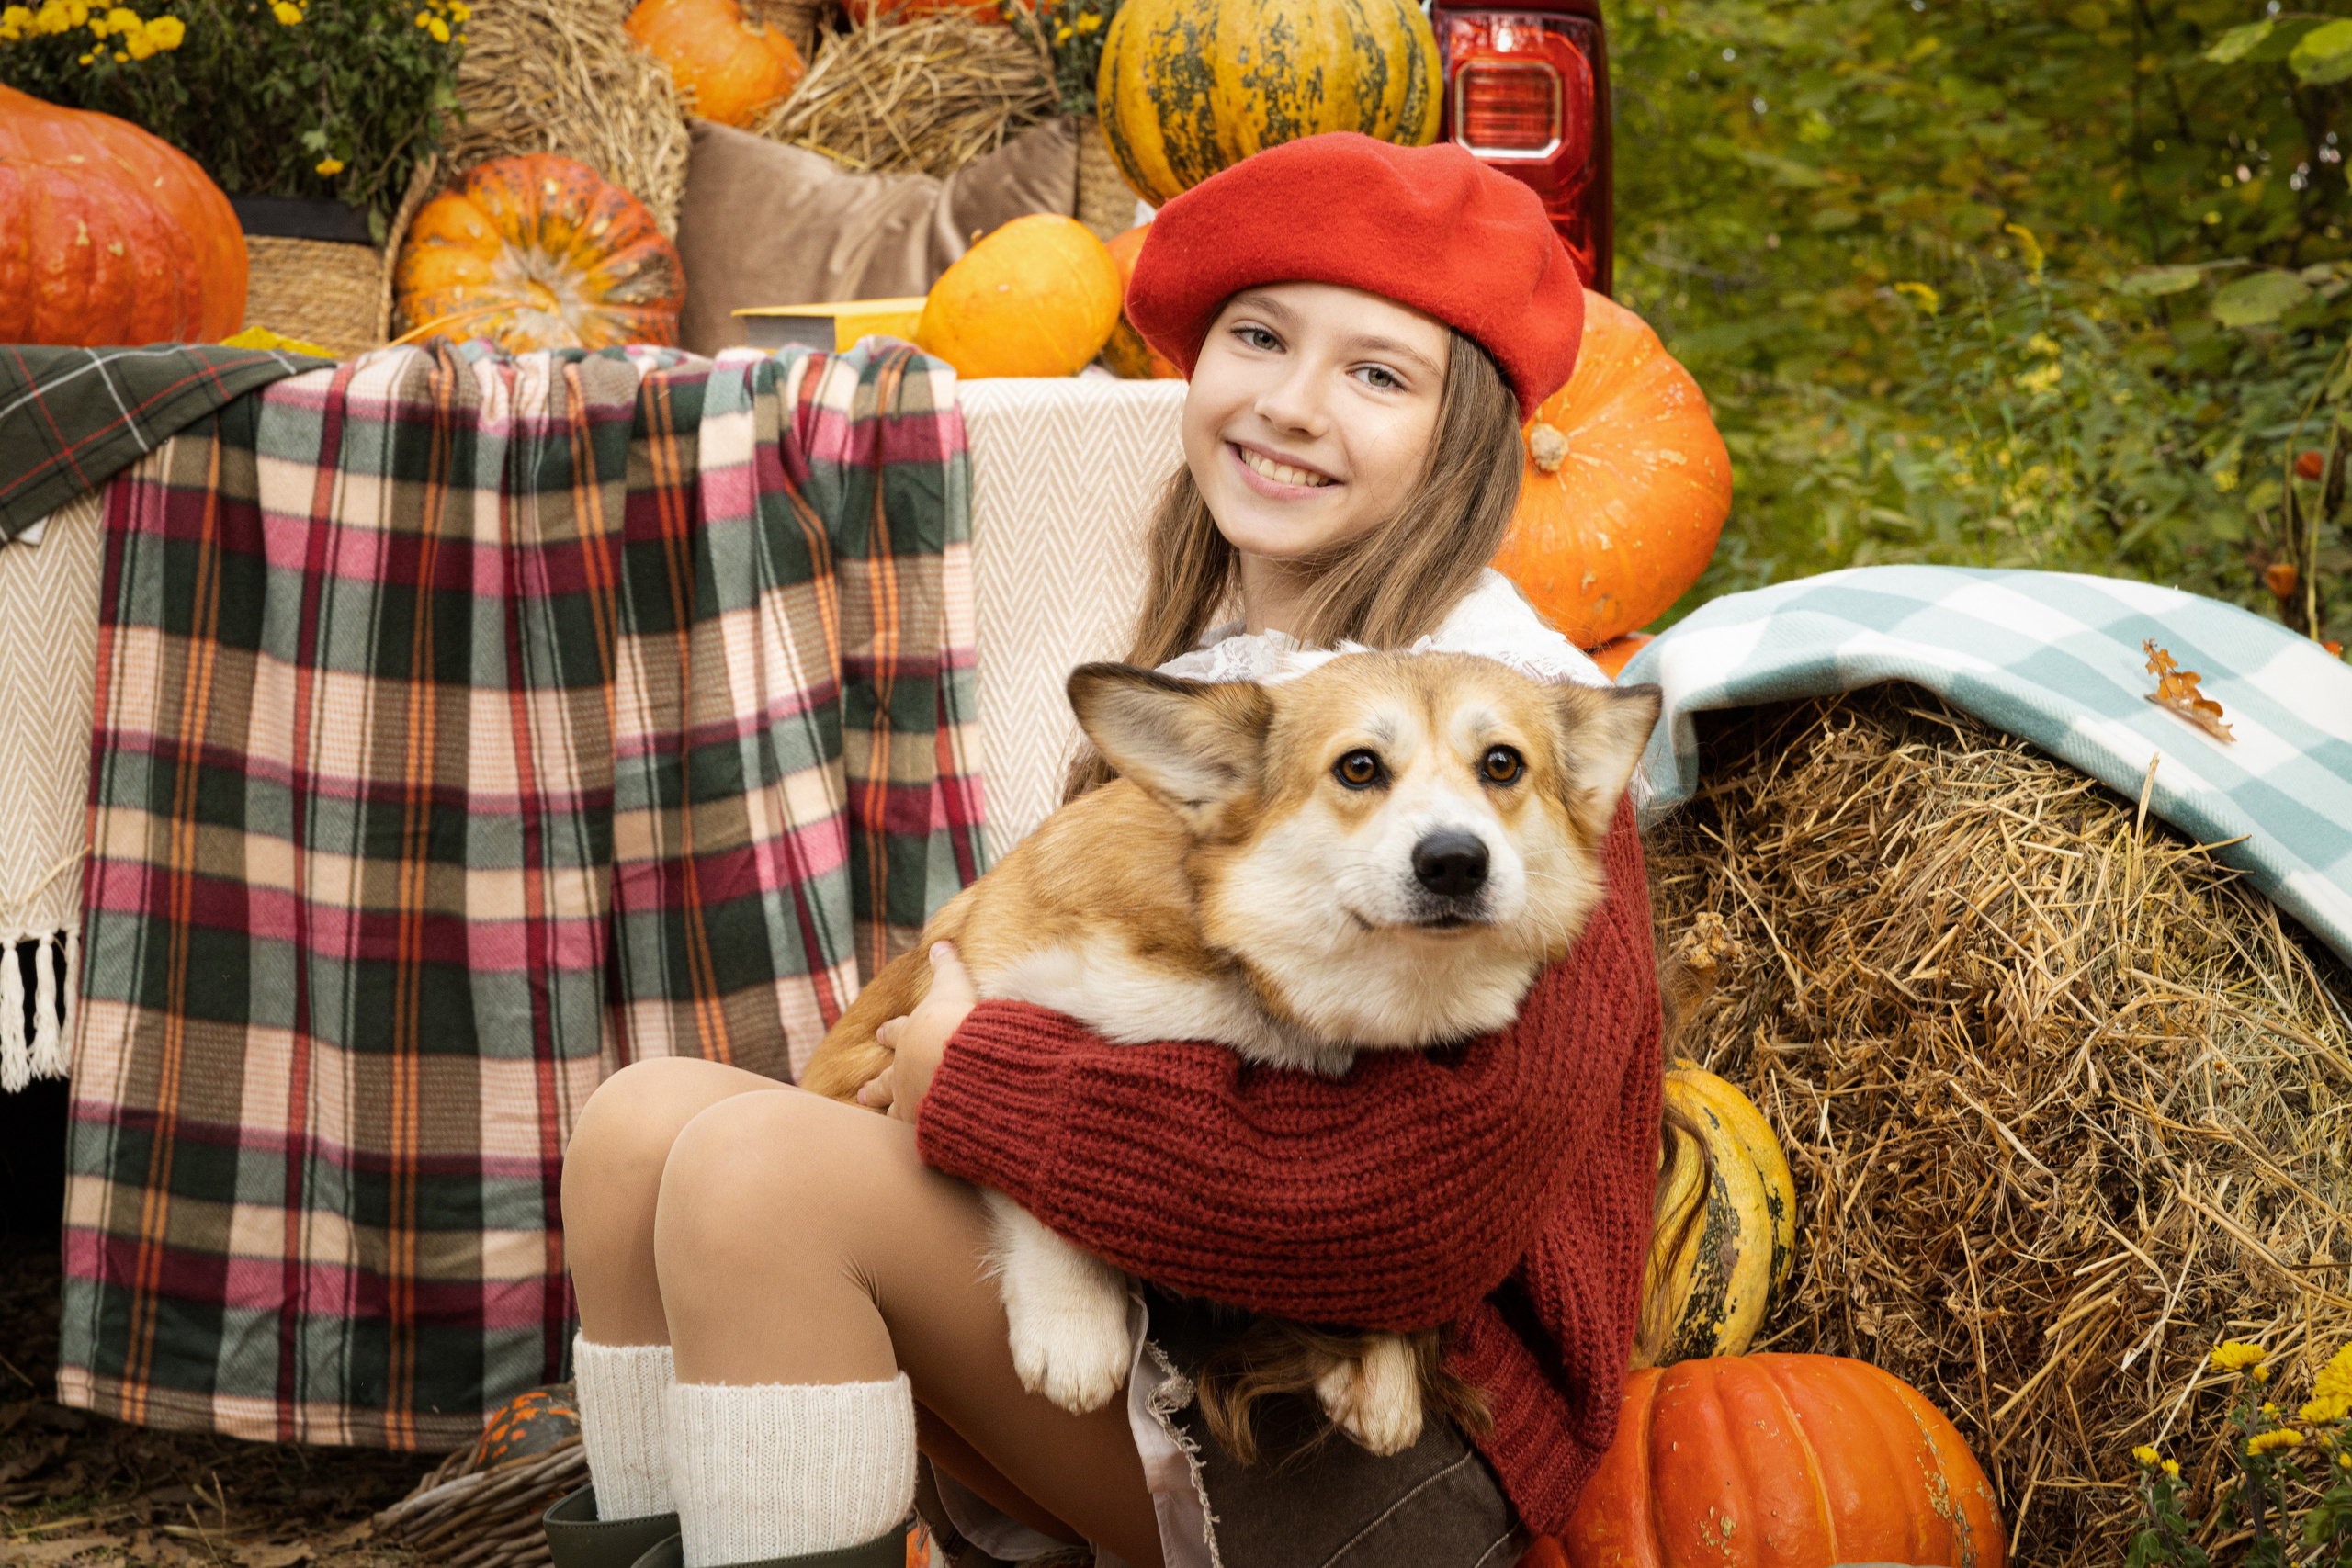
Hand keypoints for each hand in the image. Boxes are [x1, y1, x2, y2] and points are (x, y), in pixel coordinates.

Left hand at [856, 942, 977, 1124]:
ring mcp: (913, 1103)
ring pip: (895, 1113)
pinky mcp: (928, 1129)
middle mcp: (904, 1073)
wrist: (961, 1062)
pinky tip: (918, 1149)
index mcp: (910, 1038)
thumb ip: (947, 965)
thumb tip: (940, 942)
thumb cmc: (955, 1022)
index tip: (879, 1033)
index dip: (889, 1033)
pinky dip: (918, 1141)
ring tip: (884, 1124)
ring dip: (889, 1116)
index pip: (896, 1033)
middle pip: (885, 1081)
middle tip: (863, 1093)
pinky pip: (920, 1138)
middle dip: (875, 1086)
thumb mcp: (953, 985)